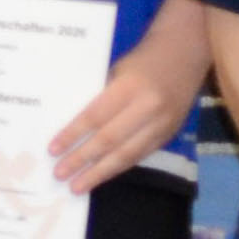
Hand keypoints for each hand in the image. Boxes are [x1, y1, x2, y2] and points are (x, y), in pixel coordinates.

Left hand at [49, 53, 199, 193]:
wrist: (185, 52)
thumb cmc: (141, 59)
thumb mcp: (116, 71)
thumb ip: (101, 98)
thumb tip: (74, 128)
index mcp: (130, 87)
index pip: (95, 117)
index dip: (73, 135)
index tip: (53, 149)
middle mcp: (149, 108)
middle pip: (110, 140)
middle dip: (83, 160)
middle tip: (60, 174)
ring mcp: (163, 123)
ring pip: (127, 154)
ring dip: (100, 172)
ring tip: (78, 185)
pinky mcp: (170, 133)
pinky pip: (141, 155)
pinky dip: (119, 166)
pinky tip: (102, 175)